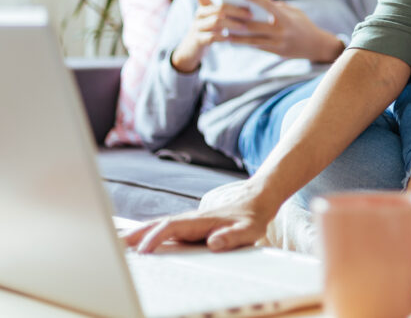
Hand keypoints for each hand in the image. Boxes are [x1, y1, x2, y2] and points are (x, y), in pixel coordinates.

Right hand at [121, 180, 274, 252]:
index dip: (156, 238)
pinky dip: (144, 235)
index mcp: (200, 221)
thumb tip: (214, 243)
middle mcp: (189, 219)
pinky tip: (133, 243)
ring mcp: (186, 222)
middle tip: (111, 245)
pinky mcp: (186, 227)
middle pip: (156, 225)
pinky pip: (161, 230)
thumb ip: (232, 237)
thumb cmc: (251, 218)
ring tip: (113, 245)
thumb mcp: (248, 231)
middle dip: (135, 235)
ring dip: (135, 234)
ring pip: (156, 226)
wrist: (255, 201)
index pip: (171, 228)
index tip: (143, 251)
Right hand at [171, 0, 256, 72]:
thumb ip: (228, 10)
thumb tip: (252, 4)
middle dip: (236, 10)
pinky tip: (232, 38)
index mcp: (204, 5)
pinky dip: (223, 37)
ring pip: (216, 21)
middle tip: (250, 14)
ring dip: (232, 23)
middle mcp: (200, 14)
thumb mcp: (217, 18)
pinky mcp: (198, 40)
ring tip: (244, 27)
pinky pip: (212, 37)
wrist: (192, 49)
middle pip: (218, 7)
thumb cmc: (212, 30)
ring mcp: (197, 26)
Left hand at [226, 0, 343, 62]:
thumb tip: (259, 1)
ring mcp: (279, 44)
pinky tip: (236, 40)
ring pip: (253, 40)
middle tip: (224, 15)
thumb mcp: (294, 12)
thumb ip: (278, 7)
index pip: (268, 5)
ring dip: (237, 37)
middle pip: (254, 26)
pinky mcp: (277, 52)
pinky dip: (247, 43)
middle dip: (238, 20)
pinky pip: (258, 47)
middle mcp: (282, 32)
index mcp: (287, 18)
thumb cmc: (304, 25)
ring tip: (225, 33)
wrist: (316, 46)